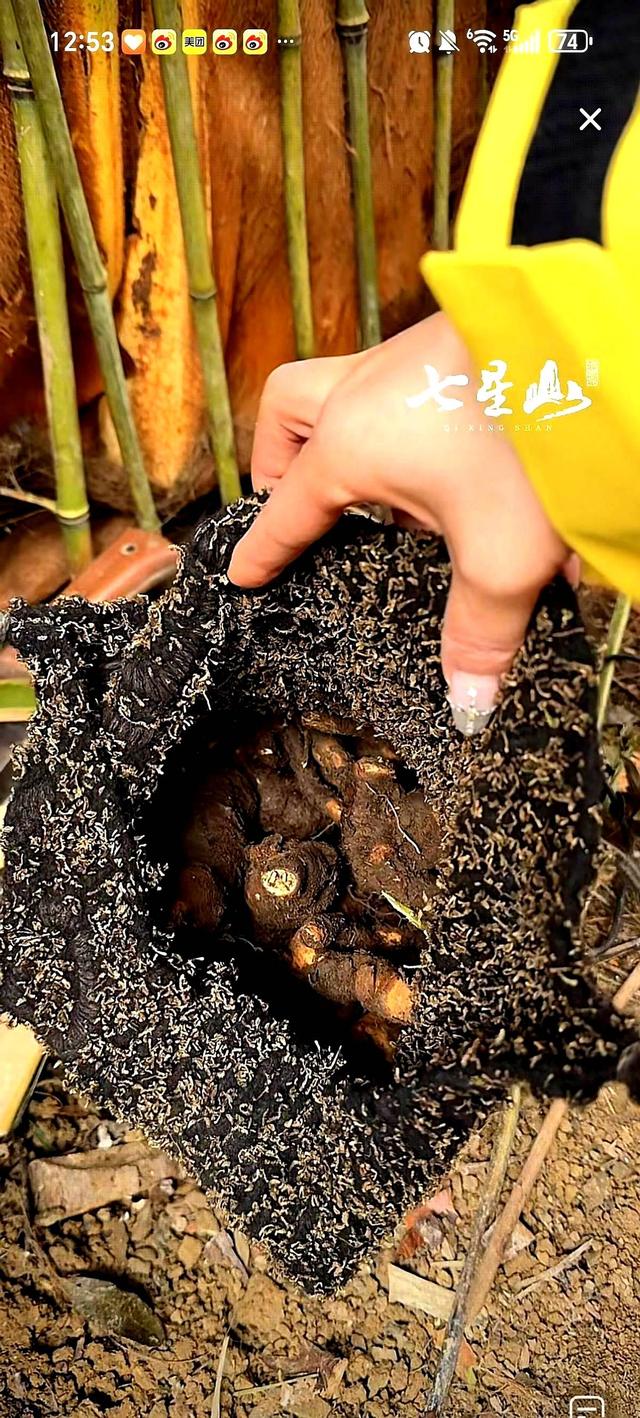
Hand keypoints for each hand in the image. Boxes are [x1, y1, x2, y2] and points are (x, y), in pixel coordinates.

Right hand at [228, 314, 572, 731]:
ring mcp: (410, 357)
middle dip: (281, 462)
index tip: (243, 573)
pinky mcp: (458, 342)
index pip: (285, 509)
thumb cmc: (536, 438)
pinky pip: (407, 387)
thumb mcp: (503, 556)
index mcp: (350, 445)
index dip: (263, 550)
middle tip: (304, 509)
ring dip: (354, 442)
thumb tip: (468, 701)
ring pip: (347, 391)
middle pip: (287, 415)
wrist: (593, 345)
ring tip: (403, 503)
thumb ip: (479, 633)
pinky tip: (467, 471)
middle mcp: (365, 391)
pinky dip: (412, 428)